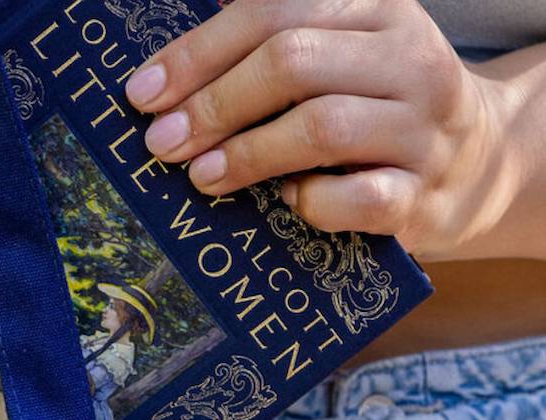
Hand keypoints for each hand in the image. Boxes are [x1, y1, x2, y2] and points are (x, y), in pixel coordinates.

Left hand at [125, 0, 524, 259]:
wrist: (475, 168)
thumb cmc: (378, 112)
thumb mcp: (342, 56)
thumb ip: (277, 44)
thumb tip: (175, 68)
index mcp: (377, 8)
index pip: (275, 9)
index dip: (200, 52)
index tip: (143, 94)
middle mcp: (407, 57)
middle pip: (293, 60)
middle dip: (215, 103)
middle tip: (162, 144)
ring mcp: (421, 128)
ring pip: (323, 125)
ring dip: (249, 154)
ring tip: (202, 177)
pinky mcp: (421, 196)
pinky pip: (358, 197)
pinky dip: (311, 202)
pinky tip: (286, 202)